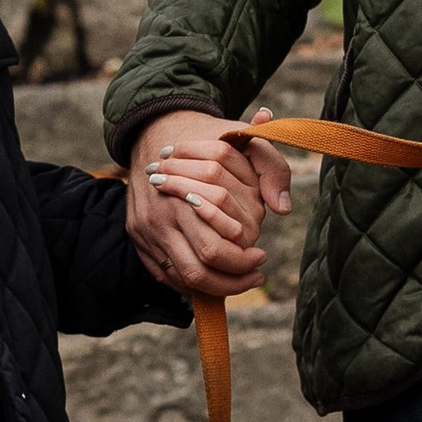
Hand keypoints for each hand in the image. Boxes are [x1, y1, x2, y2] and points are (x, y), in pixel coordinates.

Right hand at [126, 110, 292, 298]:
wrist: (153, 134)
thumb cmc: (207, 141)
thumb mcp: (243, 142)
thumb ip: (271, 168)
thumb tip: (283, 207)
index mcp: (191, 191)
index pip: (223, 240)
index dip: (245, 257)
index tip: (262, 258)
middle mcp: (166, 212)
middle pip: (203, 261)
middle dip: (234, 277)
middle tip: (255, 274)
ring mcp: (149, 228)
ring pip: (185, 276)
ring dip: (217, 286)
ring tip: (240, 281)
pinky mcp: (138, 238)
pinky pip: (165, 275)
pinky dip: (190, 283)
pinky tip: (211, 277)